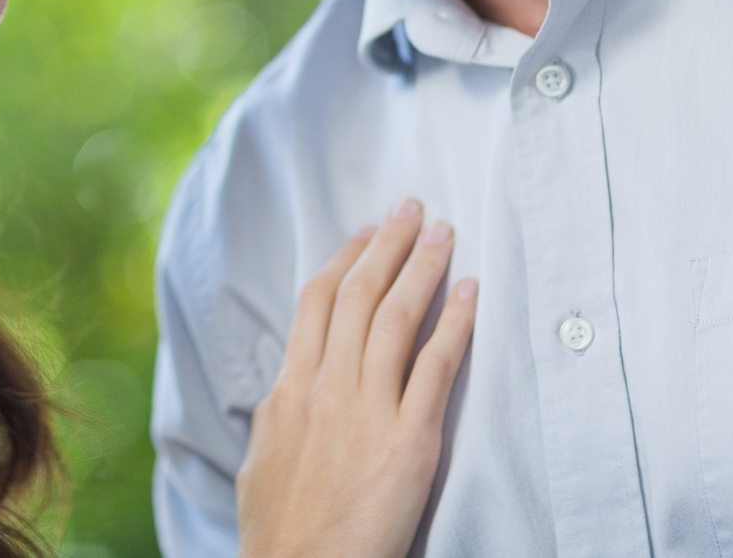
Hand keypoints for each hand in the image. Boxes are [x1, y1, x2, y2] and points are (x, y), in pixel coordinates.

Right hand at [235, 199, 477, 557]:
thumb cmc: (279, 534)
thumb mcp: (261, 461)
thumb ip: (276, 418)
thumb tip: (282, 395)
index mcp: (287, 392)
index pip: (316, 304)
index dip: (344, 259)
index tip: (366, 233)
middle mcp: (326, 390)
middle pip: (357, 296)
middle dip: (388, 245)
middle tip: (412, 208)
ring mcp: (367, 413)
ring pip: (395, 319)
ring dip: (423, 268)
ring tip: (445, 234)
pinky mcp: (409, 442)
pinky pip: (436, 369)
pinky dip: (455, 326)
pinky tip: (471, 295)